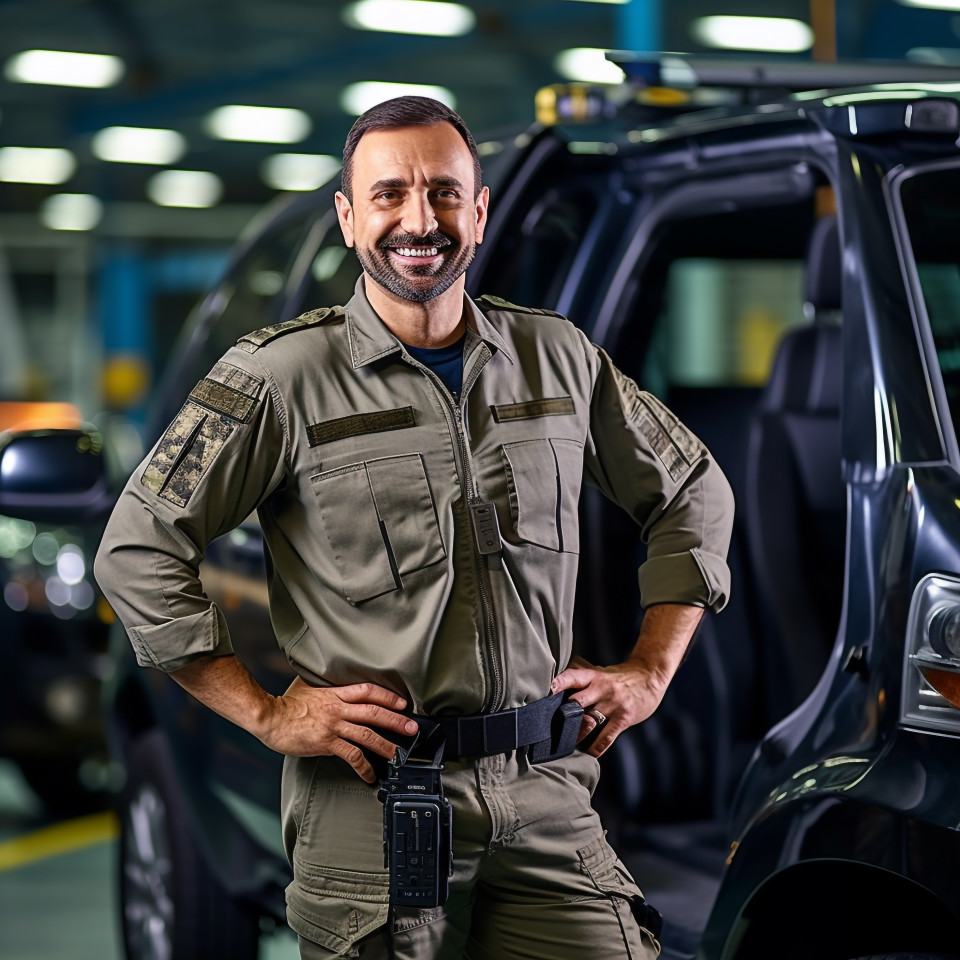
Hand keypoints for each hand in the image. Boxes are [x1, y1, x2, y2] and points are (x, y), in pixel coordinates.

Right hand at [261, 676, 418, 781]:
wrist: (270, 717)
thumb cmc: (286, 703)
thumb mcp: (308, 686)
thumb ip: (325, 688)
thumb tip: (332, 685)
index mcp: (336, 693)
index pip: (368, 691)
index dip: (388, 696)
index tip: (402, 703)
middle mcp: (338, 709)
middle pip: (374, 712)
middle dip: (396, 720)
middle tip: (412, 728)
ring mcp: (334, 726)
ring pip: (367, 735)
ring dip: (386, 745)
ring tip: (398, 754)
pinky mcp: (327, 743)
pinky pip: (351, 755)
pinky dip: (363, 767)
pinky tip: (370, 775)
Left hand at [551, 655, 664, 757]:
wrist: (650, 677)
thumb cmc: (621, 676)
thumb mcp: (602, 672)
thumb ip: (583, 681)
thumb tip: (558, 688)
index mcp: (594, 676)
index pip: (573, 676)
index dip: (559, 683)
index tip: (548, 691)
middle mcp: (602, 689)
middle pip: (577, 701)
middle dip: (564, 714)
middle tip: (550, 726)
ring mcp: (613, 704)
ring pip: (589, 721)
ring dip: (577, 734)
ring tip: (566, 743)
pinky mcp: (623, 718)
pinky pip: (607, 736)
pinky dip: (596, 747)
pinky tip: (589, 753)